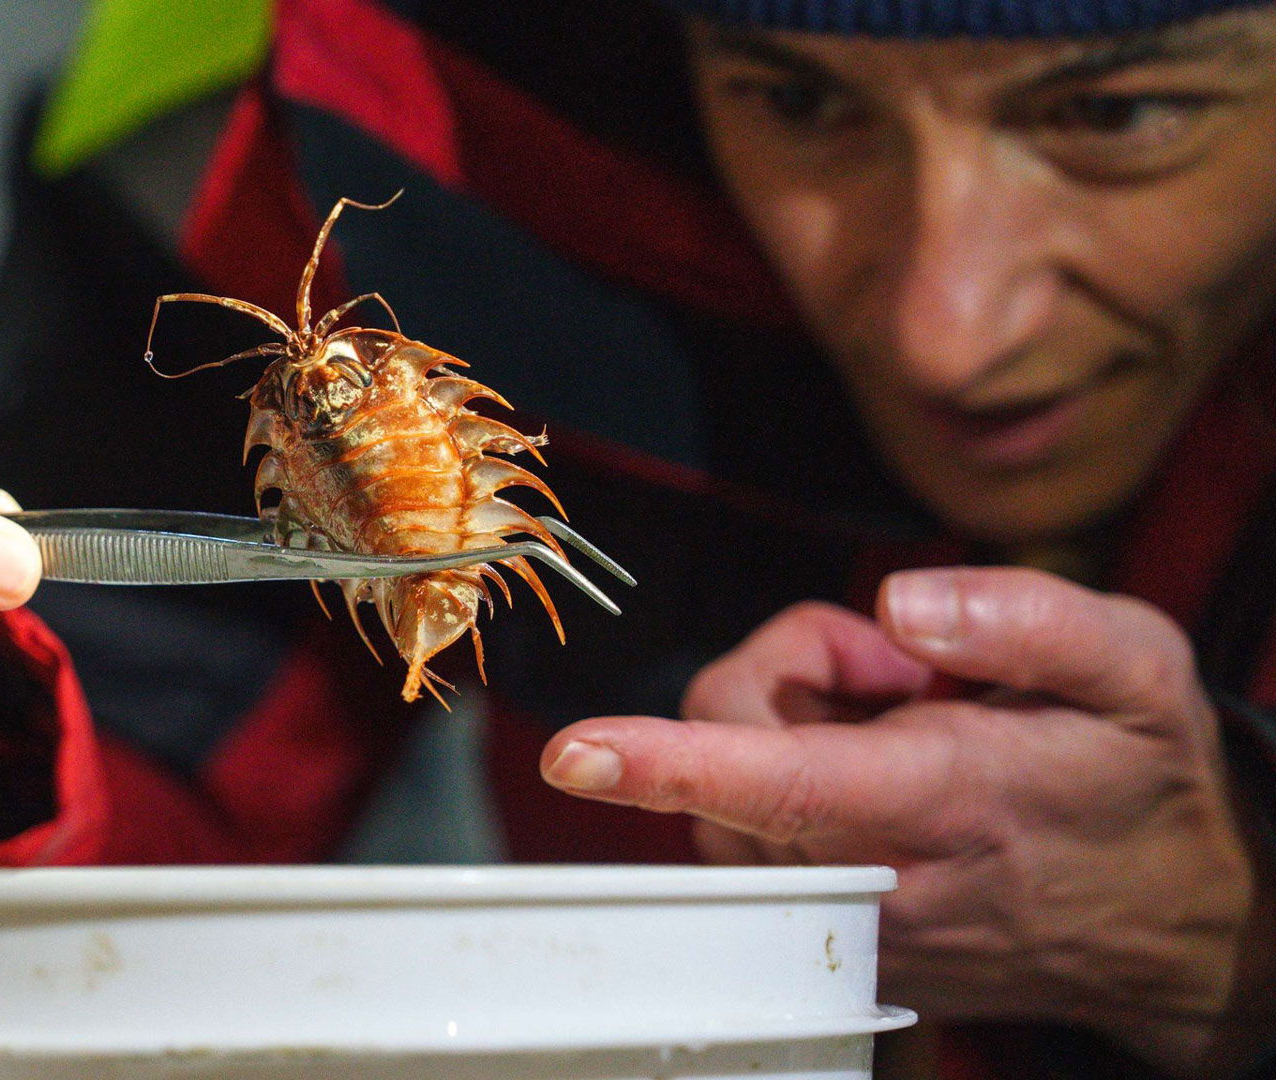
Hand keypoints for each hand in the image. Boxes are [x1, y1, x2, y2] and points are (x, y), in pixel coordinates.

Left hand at [541, 567, 1267, 1074]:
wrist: (1183, 920)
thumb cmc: (1145, 778)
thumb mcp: (1137, 669)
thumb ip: (1025, 618)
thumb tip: (901, 601)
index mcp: (944, 799)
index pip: (784, 782)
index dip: (670, 761)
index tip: (575, 750)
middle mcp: (877, 876)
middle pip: (727, 749)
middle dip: (785, 676)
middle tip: (905, 674)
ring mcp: (848, 920)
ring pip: (724, 796)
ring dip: (783, 733)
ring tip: (905, 731)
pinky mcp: (833, 939)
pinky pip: (748, 842)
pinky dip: (786, 790)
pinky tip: (880, 784)